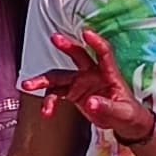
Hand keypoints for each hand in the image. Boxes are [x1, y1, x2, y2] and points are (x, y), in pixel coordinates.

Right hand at [21, 28, 155, 142]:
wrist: (123, 123)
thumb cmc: (128, 113)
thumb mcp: (122, 112)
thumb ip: (107, 107)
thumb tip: (91, 102)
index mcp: (109, 73)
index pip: (104, 53)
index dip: (96, 42)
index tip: (86, 32)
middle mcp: (92, 74)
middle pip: (77, 55)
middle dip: (65, 46)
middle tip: (54, 38)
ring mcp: (81, 82)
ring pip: (59, 76)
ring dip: (43, 80)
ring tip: (28, 85)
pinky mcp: (73, 93)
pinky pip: (56, 94)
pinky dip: (49, 102)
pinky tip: (46, 112)